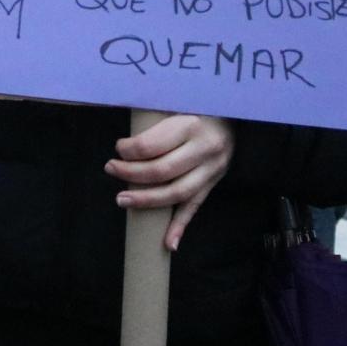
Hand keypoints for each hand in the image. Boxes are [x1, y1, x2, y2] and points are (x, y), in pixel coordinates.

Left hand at [104, 114, 233, 250]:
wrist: (235, 112)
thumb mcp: (177, 102)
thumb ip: (155, 117)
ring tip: (122, 199)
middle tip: (111, 169)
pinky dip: (180, 227)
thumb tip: (122, 134)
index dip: (130, 150)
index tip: (119, 148)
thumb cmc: (198, 104)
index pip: (153, 145)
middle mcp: (204, 149)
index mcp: (191, 125)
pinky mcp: (214, 182)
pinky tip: (168, 243)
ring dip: (147, 200)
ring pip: (177, 193)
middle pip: (162, 171)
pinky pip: (195, 207)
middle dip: (131, 174)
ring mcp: (212, 169)